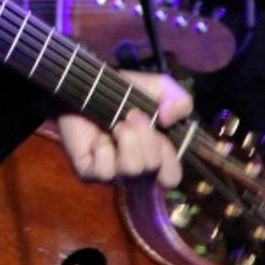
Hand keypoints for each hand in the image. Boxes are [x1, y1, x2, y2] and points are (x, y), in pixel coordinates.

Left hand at [56, 72, 192, 187]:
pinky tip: (98, 139)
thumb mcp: (157, 88)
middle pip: (153, 168)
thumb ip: (179, 100)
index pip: (171, 177)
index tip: (160, 128)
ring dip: (127, 139)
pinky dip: (104, 149)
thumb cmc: (122, 92)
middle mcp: (136, 168)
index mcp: (155, 154)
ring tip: (117, 124)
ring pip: (132, 169)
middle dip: (146, 137)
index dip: (169, 156)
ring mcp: (113, 172)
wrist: (85, 87)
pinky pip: (105, 171)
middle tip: (132, 116)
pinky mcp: (89, 172)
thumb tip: (170, 118)